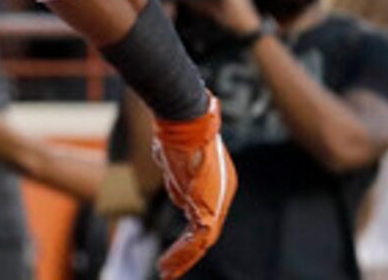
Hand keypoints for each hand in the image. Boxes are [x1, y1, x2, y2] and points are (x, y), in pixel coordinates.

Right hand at [151, 96, 235, 279]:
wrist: (186, 122)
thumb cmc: (176, 132)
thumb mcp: (173, 160)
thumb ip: (177, 180)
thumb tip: (177, 193)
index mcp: (216, 183)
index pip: (203, 215)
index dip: (189, 233)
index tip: (175, 246)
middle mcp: (221, 194)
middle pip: (205, 232)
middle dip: (186, 253)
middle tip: (170, 269)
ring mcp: (217, 202)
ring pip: (202, 241)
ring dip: (182, 258)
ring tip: (166, 272)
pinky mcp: (210, 209)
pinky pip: (198, 240)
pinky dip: (182, 254)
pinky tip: (168, 265)